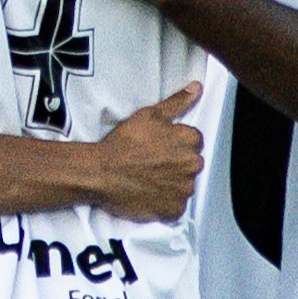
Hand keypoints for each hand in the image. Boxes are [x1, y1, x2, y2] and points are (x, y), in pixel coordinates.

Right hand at [86, 84, 204, 222]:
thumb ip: (177, 102)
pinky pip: (175, 208)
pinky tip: (149, 195)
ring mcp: (183, 189)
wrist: (101, 172)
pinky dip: (165, 204)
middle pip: (190, 165)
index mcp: (190, 141)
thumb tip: (196, 88)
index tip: (159, 149)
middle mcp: (192, 165)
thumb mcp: (149, 115)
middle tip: (151, 165)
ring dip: (171, 185)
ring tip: (147, 180)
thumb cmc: (123, 143)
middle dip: (175, 165)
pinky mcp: (172, 209)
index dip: (175, 145)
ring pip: (184, 186)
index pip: (194, 142)